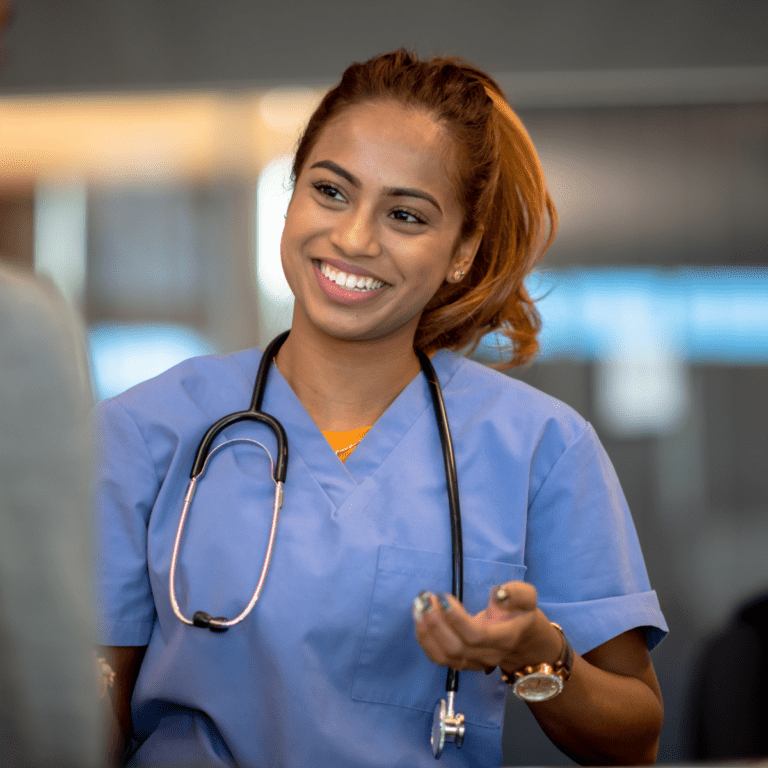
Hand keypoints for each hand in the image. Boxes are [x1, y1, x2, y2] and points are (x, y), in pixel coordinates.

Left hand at [412, 581, 562, 675]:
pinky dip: (425, 640)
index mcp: (504, 638)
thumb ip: (516, 594)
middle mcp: (488, 655)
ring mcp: (473, 663)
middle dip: (436, 623)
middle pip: (456, 648)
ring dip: (426, 631)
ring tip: (418, 606)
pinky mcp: (461, 663)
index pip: (476, 635)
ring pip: (444, 656)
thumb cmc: (520, 612)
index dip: (456, 619)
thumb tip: (499, 593)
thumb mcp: (527, 597)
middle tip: (425, 598)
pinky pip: (439, 658)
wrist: (521, 637)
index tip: (443, 597)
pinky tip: (419, 619)